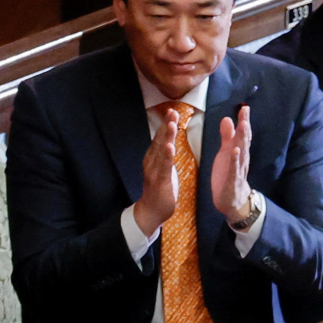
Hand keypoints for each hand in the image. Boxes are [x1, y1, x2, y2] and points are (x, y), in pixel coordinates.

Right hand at [134, 106, 179, 236]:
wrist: (150, 212)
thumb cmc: (159, 190)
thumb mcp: (162, 169)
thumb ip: (164, 156)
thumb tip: (168, 141)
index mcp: (153, 159)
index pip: (159, 138)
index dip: (165, 124)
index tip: (171, 111)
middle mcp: (151, 162)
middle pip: (159, 140)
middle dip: (166, 125)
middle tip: (172, 111)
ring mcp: (154, 172)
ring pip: (161, 151)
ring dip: (166, 137)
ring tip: (171, 124)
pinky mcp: (160, 182)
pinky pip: (164, 167)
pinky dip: (166, 156)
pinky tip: (169, 146)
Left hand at [211, 105, 253, 222]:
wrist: (232, 199)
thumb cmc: (228, 174)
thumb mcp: (225, 153)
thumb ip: (226, 136)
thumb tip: (227, 118)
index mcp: (237, 151)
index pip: (242, 134)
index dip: (243, 121)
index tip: (244, 107)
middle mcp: (240, 158)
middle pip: (244, 140)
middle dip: (244, 125)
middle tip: (245, 111)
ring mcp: (238, 169)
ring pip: (241, 152)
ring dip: (242, 139)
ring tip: (242, 125)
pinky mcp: (232, 180)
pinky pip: (234, 169)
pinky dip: (235, 160)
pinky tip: (235, 151)